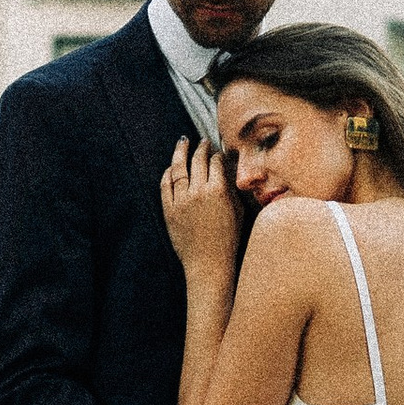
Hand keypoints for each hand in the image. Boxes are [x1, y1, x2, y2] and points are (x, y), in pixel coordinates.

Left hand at [159, 136, 241, 277]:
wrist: (208, 263)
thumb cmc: (228, 240)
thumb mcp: (238, 211)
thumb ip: (231, 189)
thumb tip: (227, 172)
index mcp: (218, 191)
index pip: (216, 162)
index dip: (217, 154)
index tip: (217, 151)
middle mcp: (198, 192)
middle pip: (197, 160)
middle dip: (200, 147)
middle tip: (202, 141)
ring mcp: (181, 200)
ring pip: (178, 168)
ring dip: (181, 152)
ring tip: (183, 142)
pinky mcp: (169, 210)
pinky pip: (165, 185)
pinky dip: (168, 173)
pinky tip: (171, 167)